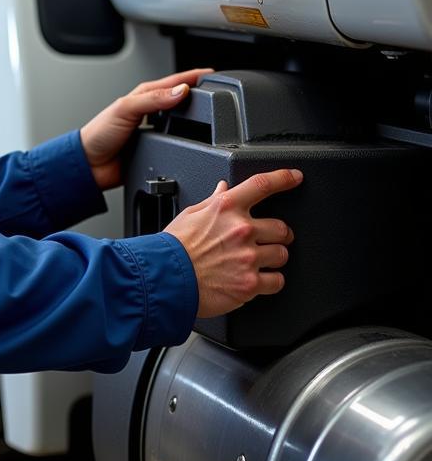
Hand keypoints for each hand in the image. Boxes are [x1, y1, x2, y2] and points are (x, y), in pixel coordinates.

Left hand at [80, 68, 213, 190]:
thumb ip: (152, 99)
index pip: (174, 82)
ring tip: (214, 115)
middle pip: (181, 99)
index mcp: (144, 96)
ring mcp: (155, 129)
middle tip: (220, 93)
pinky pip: (178, 141)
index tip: (213, 74)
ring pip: (182, 120)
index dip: (194, 76)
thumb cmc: (99, 134)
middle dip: (200, 94)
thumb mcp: (125, 109)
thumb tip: (180, 91)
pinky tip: (196, 141)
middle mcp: (151, 110)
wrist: (91, 165)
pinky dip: (189, 139)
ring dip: (196, 117)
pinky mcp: (156, 147)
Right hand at [165, 170, 301, 317]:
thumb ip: (212, 201)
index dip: (283, 178)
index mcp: (226, 208)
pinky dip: (271, 281)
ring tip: (258, 261)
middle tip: (269, 239)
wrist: (166, 278)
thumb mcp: (190, 214)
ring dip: (274, 258)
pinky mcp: (250, 283)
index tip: (294, 177)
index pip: (262, 185)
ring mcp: (248, 257)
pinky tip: (258, 279)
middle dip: (279, 234)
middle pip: (282, 227)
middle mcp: (241, 230)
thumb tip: (223, 188)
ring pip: (282, 254)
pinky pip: (278, 281)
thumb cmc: (174, 247)